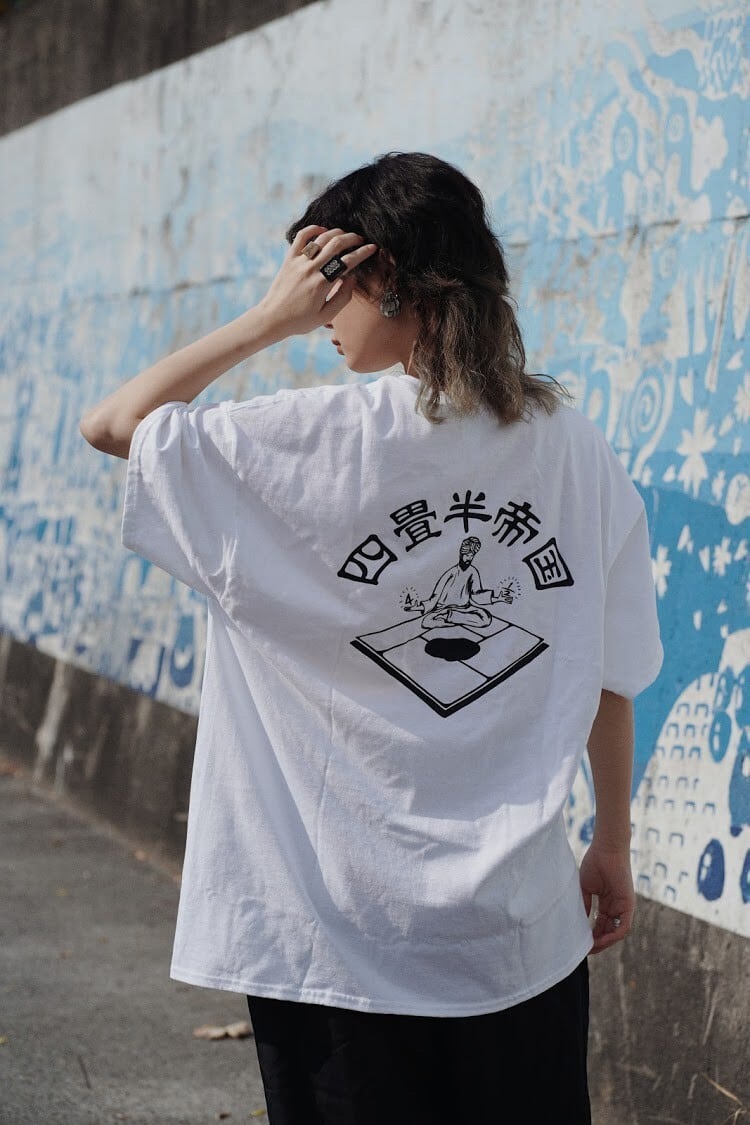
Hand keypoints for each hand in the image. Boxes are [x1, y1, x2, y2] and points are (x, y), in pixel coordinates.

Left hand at [258, 225, 377, 337]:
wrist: (272, 318)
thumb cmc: (300, 321)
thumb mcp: (326, 316)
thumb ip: (343, 297)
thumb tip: (352, 278)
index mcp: (322, 284)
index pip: (348, 261)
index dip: (363, 253)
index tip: (373, 248)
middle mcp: (311, 269)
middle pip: (337, 244)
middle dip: (353, 238)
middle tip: (361, 240)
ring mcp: (299, 262)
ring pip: (322, 238)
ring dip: (337, 233)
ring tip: (345, 235)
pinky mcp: (289, 259)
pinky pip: (301, 237)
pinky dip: (313, 230)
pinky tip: (322, 231)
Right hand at [579, 843, 634, 953]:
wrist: (606, 849)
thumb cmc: (595, 863)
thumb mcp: (586, 888)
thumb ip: (585, 905)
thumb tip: (579, 922)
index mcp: (607, 903)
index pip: (600, 925)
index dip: (590, 935)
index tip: (579, 942)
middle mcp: (616, 907)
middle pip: (608, 931)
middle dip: (597, 942)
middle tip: (584, 950)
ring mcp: (623, 907)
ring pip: (616, 932)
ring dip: (604, 942)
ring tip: (590, 947)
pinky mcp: (628, 905)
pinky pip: (623, 927)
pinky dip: (613, 936)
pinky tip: (600, 940)